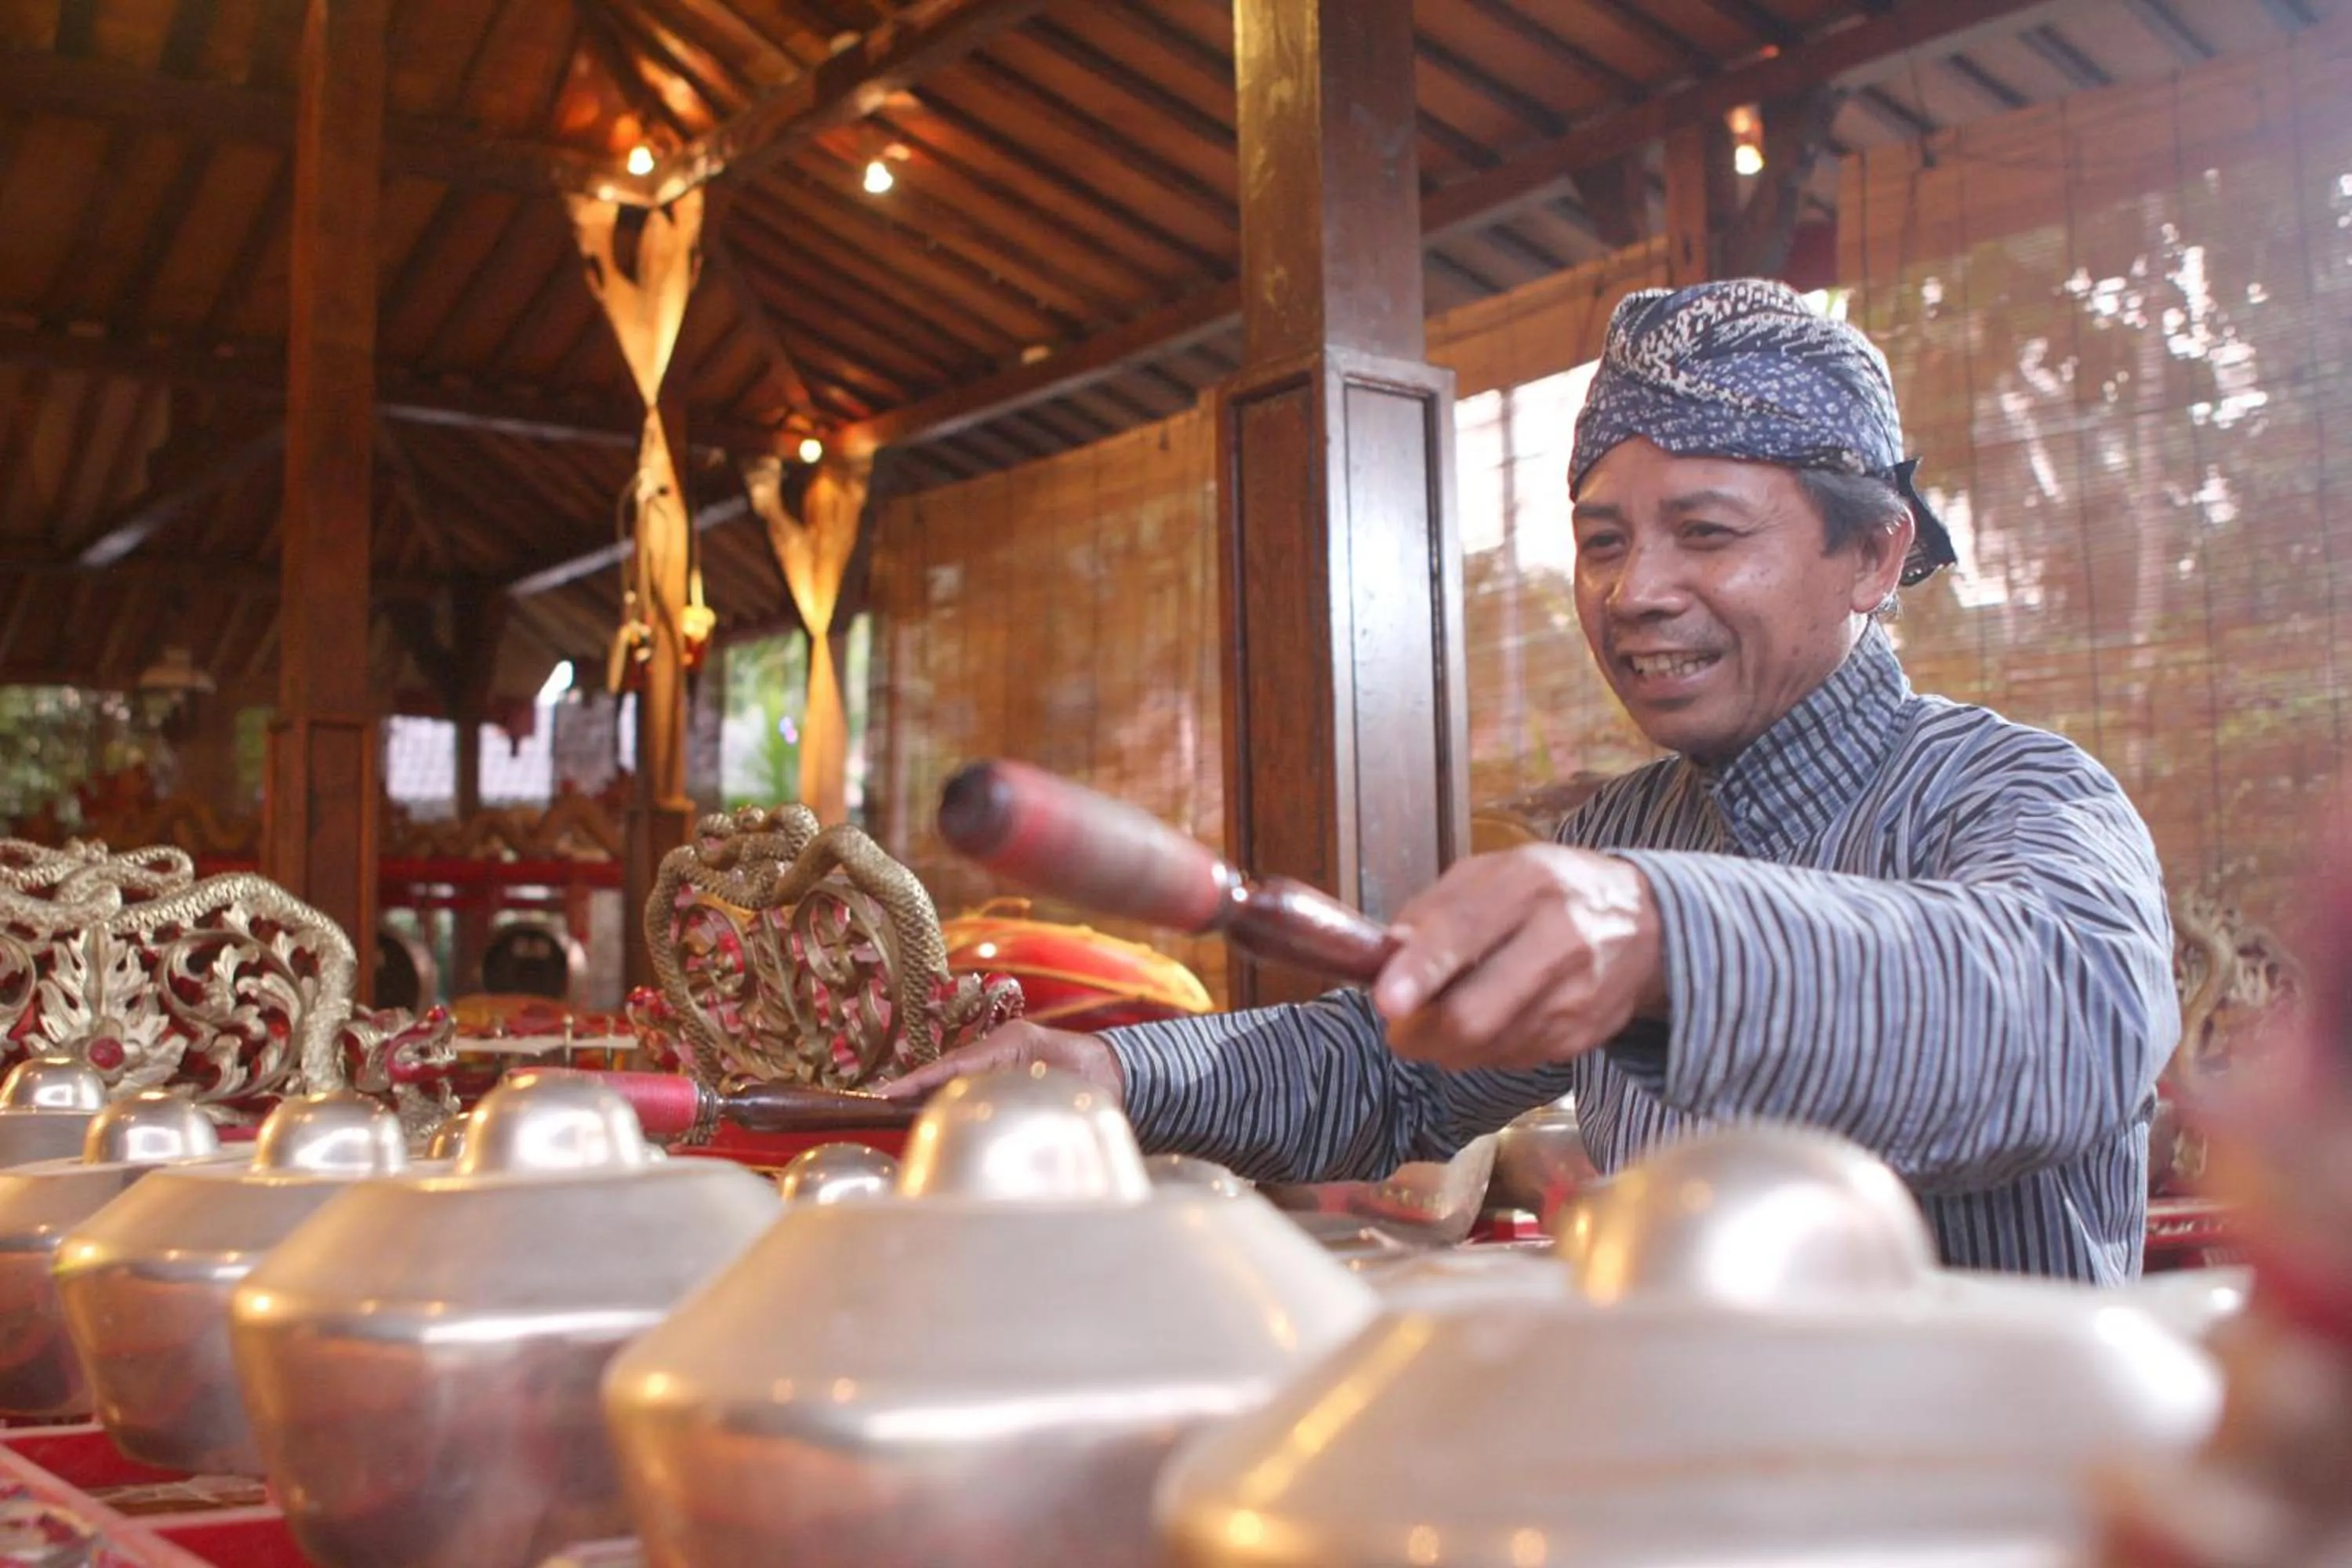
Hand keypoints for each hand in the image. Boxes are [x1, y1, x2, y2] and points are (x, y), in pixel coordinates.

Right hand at [875, 1020, 1125, 1105]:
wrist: (1119, 1074)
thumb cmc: (1096, 1076)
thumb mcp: (1066, 1083)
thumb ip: (1032, 1093)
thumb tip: (991, 1109)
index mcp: (1011, 1042)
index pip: (956, 1064)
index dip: (920, 1080)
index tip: (888, 1095)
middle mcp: (999, 1049)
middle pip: (948, 1070)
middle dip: (915, 1087)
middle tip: (878, 1105)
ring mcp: (1000, 1061)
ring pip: (957, 1079)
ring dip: (929, 1096)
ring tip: (892, 1112)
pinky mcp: (1004, 1078)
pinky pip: (970, 1088)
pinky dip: (949, 1101)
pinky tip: (931, 1118)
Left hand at [1372, 845, 1664, 1072]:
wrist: (1647, 927)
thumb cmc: (1551, 893)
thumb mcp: (1493, 873)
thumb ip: (1434, 908)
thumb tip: (1387, 953)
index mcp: (1527, 884)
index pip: (1466, 930)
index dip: (1422, 970)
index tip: (1386, 1000)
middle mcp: (1558, 941)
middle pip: (1473, 1016)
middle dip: (1419, 1032)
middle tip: (1399, 1023)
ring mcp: (1574, 998)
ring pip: (1484, 1049)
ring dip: (1445, 1044)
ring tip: (1446, 1014)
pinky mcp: (1580, 1038)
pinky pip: (1507, 1059)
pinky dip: (1482, 1048)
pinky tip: (1491, 1018)